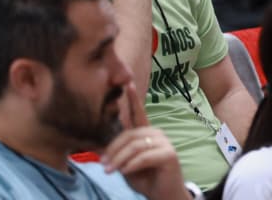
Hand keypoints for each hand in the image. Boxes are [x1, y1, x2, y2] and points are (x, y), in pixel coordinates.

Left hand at [104, 81, 187, 199]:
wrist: (163, 194)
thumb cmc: (145, 178)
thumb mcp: (127, 164)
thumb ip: (119, 154)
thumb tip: (102, 150)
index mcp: (147, 133)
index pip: (139, 113)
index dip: (133, 99)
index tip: (128, 83)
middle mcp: (157, 133)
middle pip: (129, 134)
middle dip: (113, 149)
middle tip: (103, 164)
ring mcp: (164, 142)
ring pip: (134, 146)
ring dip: (119, 160)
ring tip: (110, 171)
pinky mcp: (168, 154)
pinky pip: (143, 156)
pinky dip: (131, 165)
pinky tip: (125, 172)